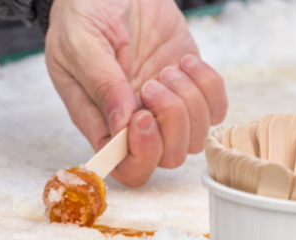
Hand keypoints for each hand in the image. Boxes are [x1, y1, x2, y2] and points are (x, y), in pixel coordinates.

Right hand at [44, 0, 227, 186]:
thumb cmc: (84, 10)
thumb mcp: (81, 41)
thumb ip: (100, 83)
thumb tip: (122, 125)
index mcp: (98, 118)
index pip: (125, 167)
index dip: (141, 154)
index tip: (141, 116)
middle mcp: (132, 119)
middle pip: (166, 157)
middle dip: (171, 123)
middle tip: (154, 82)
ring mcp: (163, 104)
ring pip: (194, 136)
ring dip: (189, 102)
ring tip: (168, 69)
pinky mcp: (189, 84)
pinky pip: (215, 108)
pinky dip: (209, 86)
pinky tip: (185, 62)